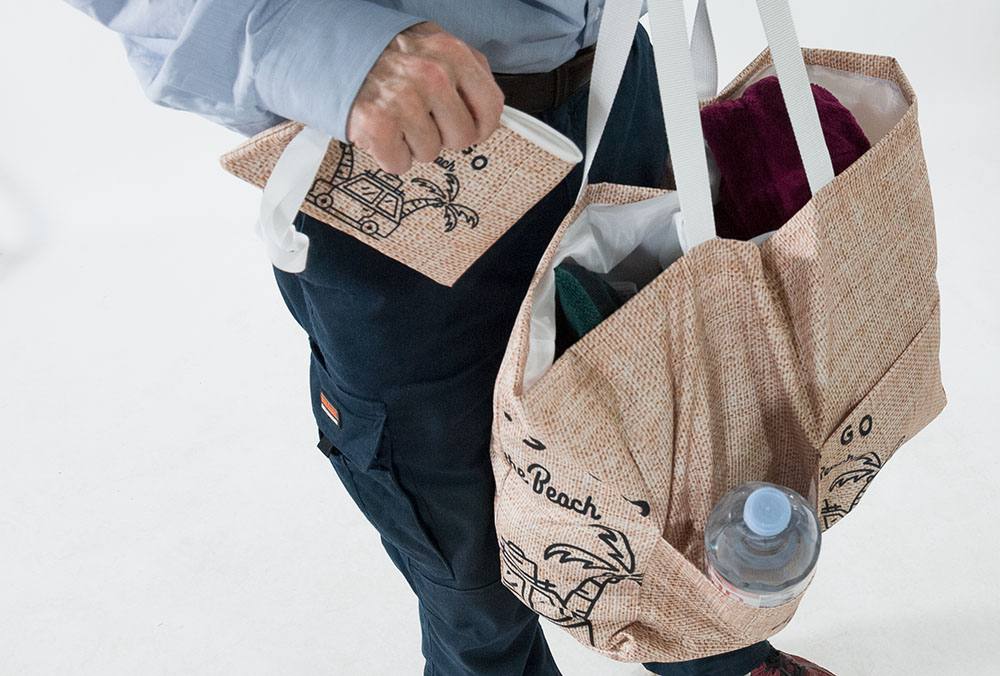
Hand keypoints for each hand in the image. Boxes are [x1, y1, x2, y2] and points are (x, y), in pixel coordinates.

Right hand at [346, 22, 504, 173]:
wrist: (330, 53)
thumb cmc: (385, 56)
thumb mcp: (432, 45)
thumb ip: (465, 71)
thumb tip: (488, 110)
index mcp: (452, 53)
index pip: (491, 106)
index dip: (481, 126)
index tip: (469, 129)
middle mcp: (432, 75)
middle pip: (462, 138)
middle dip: (442, 135)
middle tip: (420, 119)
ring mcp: (404, 100)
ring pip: (430, 153)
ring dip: (412, 143)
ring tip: (395, 119)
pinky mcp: (378, 125)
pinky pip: (400, 163)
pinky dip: (389, 154)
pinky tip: (381, 131)